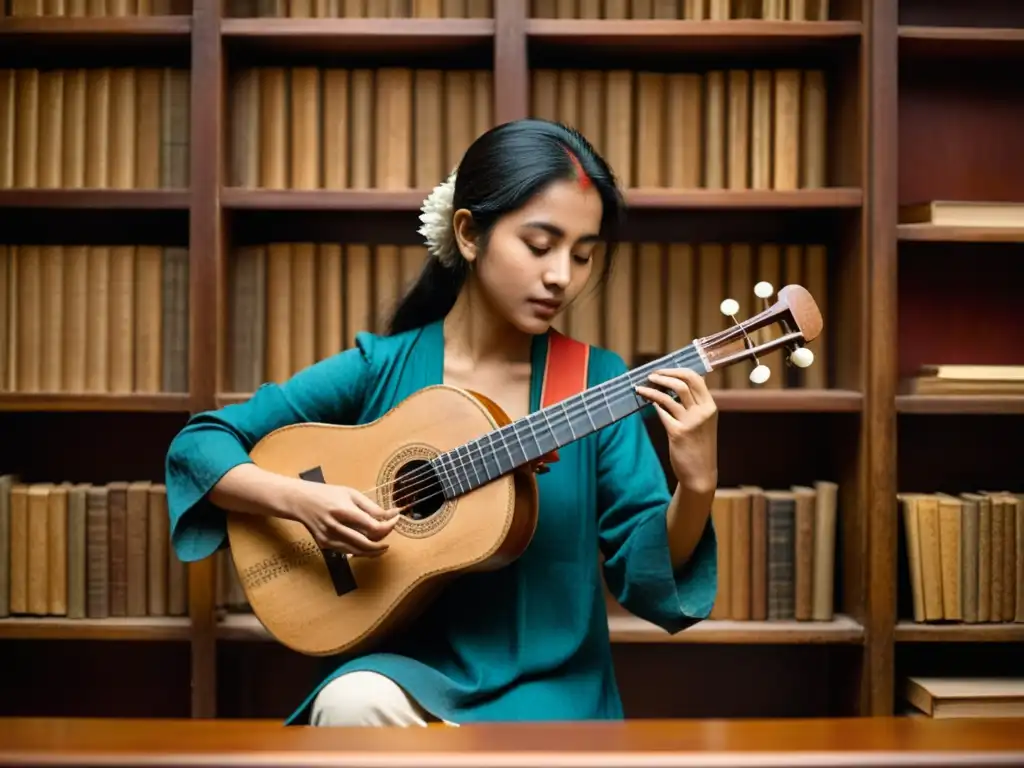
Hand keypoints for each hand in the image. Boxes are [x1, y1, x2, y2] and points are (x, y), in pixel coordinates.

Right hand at [292, 482, 399, 556]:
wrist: (301, 501)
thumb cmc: (328, 494)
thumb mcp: (351, 494)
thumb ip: (372, 507)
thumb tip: (393, 514)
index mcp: (344, 510)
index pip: (373, 527)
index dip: (389, 526)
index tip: (395, 520)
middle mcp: (335, 527)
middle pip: (366, 543)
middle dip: (382, 544)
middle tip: (389, 540)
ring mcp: (329, 538)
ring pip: (357, 551)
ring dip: (373, 551)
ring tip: (381, 545)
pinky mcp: (324, 545)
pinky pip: (347, 551)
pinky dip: (359, 550)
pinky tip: (366, 545)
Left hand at [635, 368, 718, 494]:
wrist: (700, 473)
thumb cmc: (699, 446)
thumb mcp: (704, 422)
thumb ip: (695, 404)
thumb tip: (678, 384)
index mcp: (710, 407)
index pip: (695, 378)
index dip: (677, 370)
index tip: (663, 370)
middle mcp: (703, 412)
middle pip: (683, 382)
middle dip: (664, 375)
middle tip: (651, 375)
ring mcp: (691, 422)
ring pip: (668, 396)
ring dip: (652, 389)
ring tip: (641, 387)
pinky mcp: (678, 433)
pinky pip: (662, 412)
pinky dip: (653, 404)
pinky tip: (647, 402)